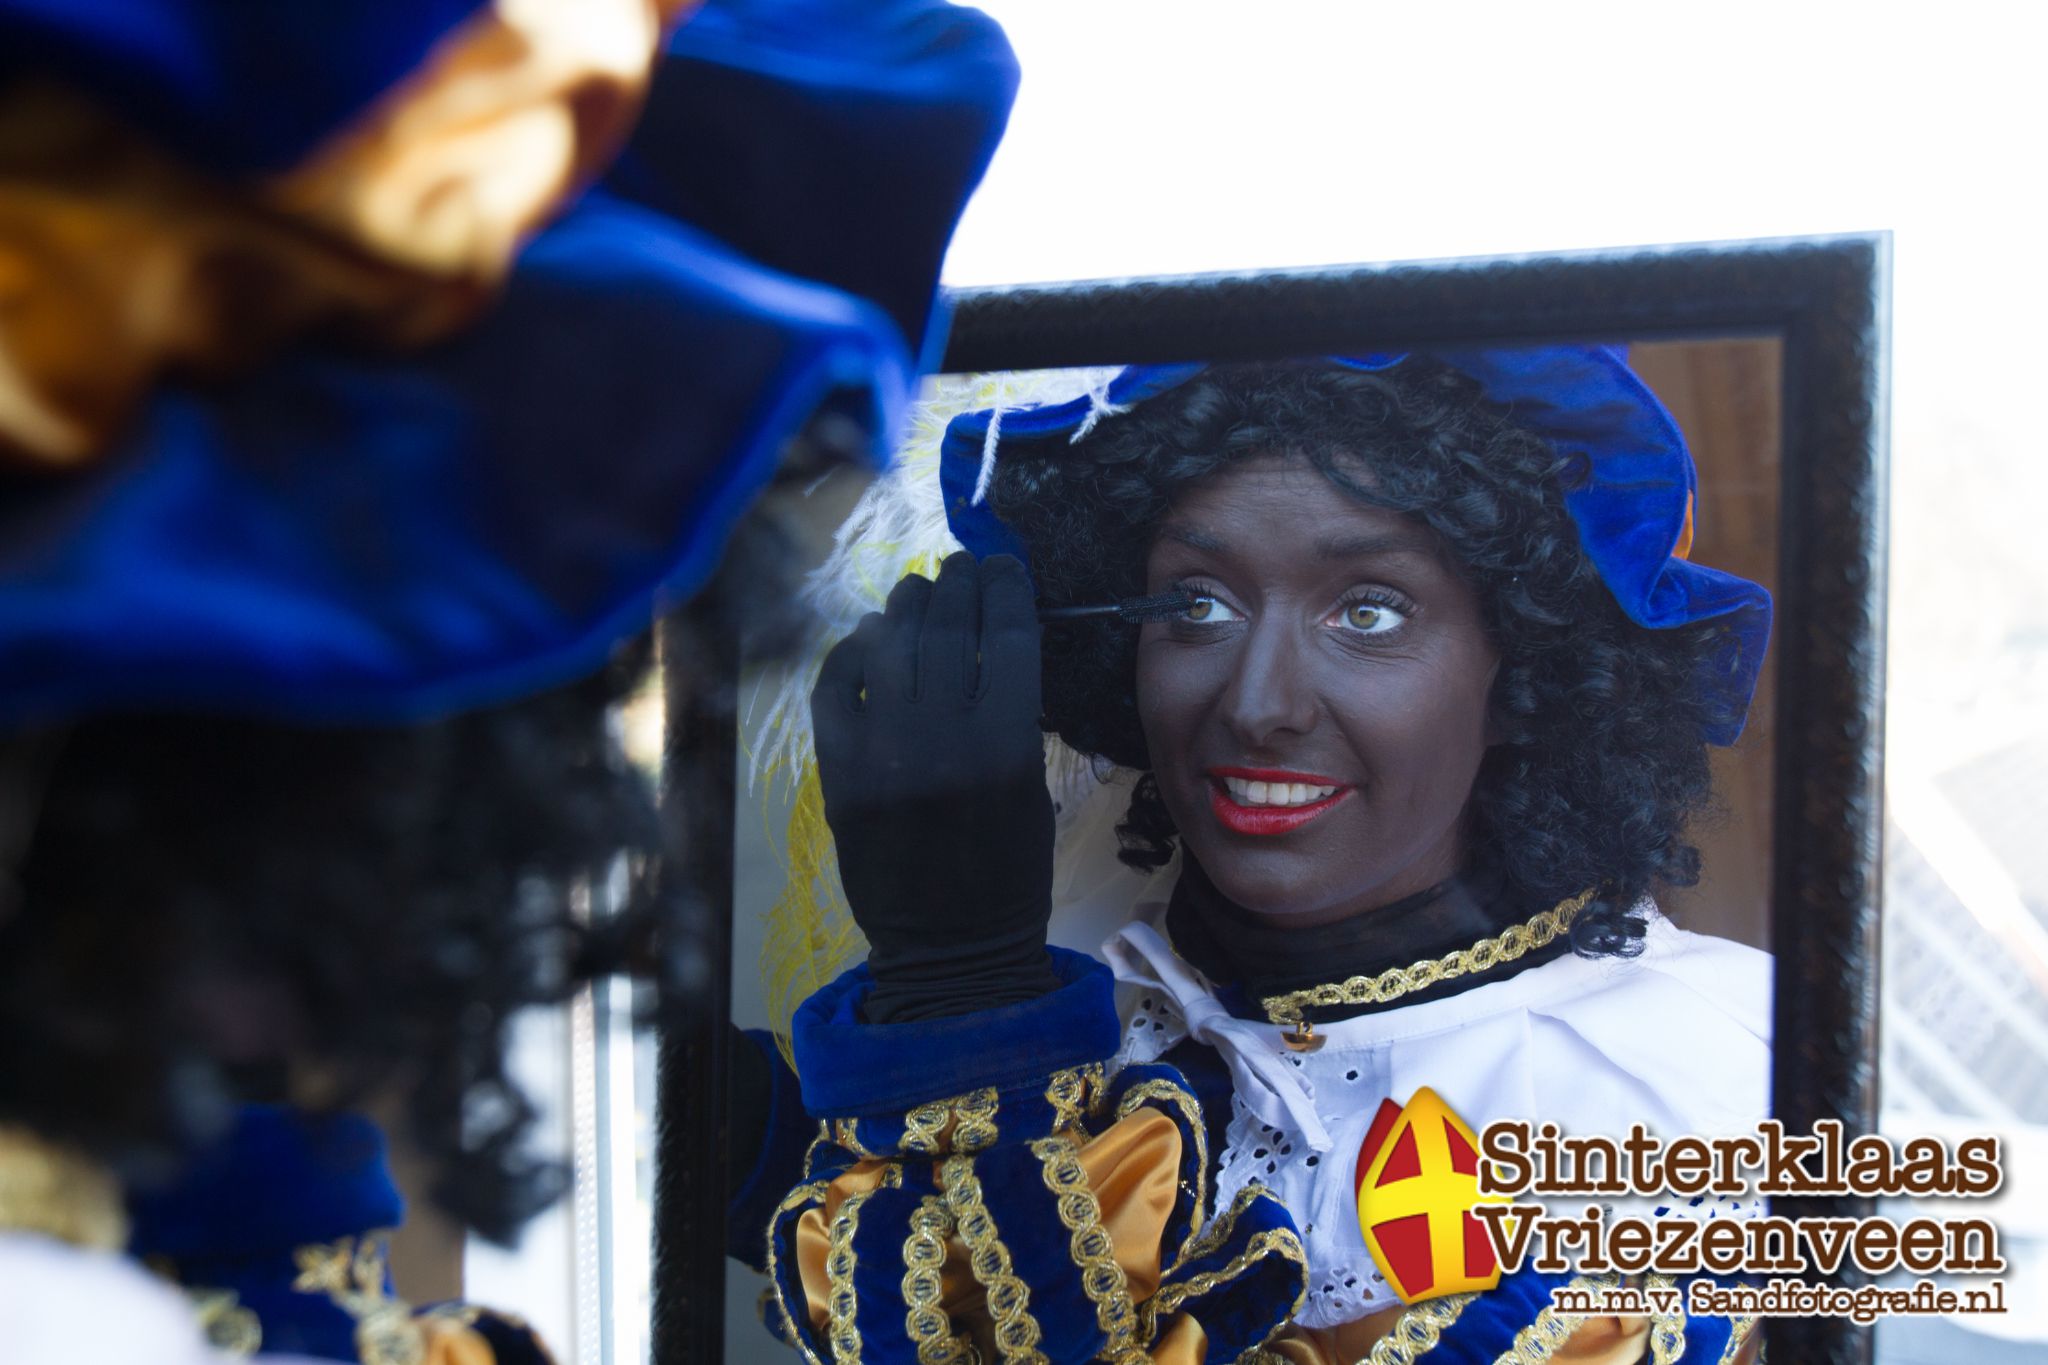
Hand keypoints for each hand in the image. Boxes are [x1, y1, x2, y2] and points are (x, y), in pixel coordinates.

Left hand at [811, 552, 1056, 1018]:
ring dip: (907, 606)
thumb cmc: (1009, 871)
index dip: (1007, 589)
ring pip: (890, 646)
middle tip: (962, 566)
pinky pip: (834, 688)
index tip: (1006, 567)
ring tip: (918, 590)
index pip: (1009, 637)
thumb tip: (991, 642)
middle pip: (948, 628)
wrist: (948, 947)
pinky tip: (868, 637)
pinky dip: (850, 653)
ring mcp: (882, 750)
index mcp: (1006, 744)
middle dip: (958, 585)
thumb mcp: (1034, 787)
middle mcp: (942, 736)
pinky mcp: (837, 771)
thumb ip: (1014, 716)